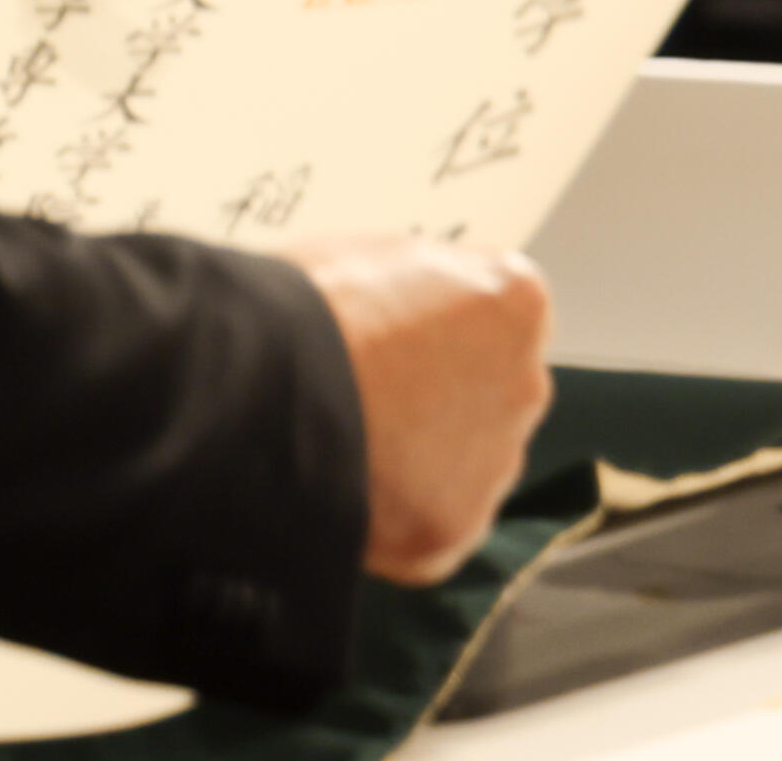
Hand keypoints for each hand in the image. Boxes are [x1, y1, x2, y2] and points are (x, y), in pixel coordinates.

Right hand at [280, 233, 555, 581]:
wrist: (256, 388)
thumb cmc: (304, 307)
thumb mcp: (379, 255)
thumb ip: (426, 287)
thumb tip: (420, 309)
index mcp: (515, 299)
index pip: (498, 321)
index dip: (440, 334)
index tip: (397, 346)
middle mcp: (525, 383)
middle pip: (492, 396)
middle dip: (442, 402)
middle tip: (371, 400)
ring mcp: (494, 463)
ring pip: (469, 467)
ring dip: (425, 463)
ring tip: (349, 445)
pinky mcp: (452, 528)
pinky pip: (434, 526)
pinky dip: (398, 519)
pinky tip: (349, 489)